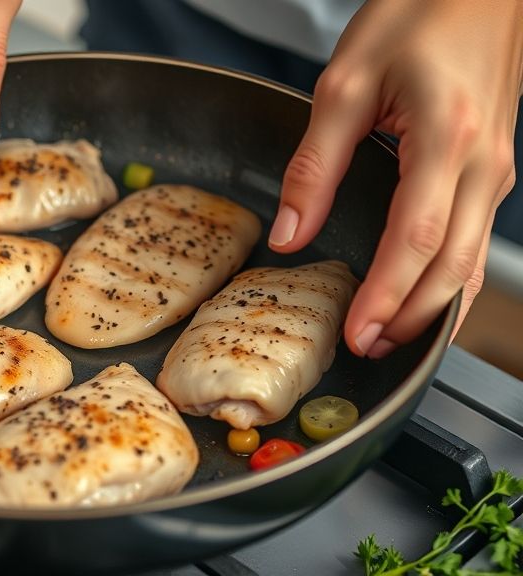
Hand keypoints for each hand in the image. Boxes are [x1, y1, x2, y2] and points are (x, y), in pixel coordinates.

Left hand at [270, 0, 521, 357]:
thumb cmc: (416, 15)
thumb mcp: (345, 83)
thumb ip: (315, 164)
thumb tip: (289, 234)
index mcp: (447, 138)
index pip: (416, 239)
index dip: (385, 295)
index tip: (355, 331)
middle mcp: (485, 162)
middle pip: (454, 264)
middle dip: (411, 316)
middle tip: (368, 350)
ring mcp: (498, 167)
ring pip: (473, 259)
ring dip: (434, 307)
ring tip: (390, 337)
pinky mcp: (495, 167)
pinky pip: (477, 239)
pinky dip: (452, 279)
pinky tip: (425, 298)